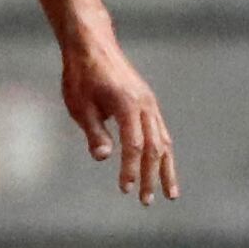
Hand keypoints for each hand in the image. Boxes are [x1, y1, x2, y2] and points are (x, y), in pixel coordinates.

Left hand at [61, 33, 178, 204]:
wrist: (92, 45)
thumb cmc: (81, 75)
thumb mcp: (80, 105)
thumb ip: (94, 131)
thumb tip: (105, 157)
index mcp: (128, 104)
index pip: (134, 145)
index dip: (131, 169)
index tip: (126, 190)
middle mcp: (145, 105)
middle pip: (154, 147)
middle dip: (152, 176)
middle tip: (147, 202)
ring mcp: (150, 104)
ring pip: (164, 142)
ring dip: (165, 169)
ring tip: (168, 195)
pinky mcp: (148, 104)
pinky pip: (160, 133)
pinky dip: (164, 153)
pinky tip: (163, 169)